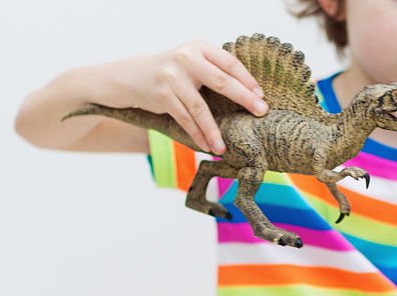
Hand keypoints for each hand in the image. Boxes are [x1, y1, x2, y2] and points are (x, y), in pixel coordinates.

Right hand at [109, 41, 270, 153]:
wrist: (134, 76)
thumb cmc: (174, 73)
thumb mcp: (194, 62)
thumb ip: (215, 71)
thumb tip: (252, 95)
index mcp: (199, 48)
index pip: (229, 63)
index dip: (247, 80)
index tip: (262, 97)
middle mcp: (186, 58)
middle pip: (220, 81)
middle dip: (243, 98)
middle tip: (261, 112)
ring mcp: (172, 76)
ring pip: (199, 107)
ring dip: (213, 130)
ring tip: (224, 147)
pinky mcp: (162, 94)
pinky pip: (184, 118)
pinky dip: (196, 134)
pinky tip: (207, 145)